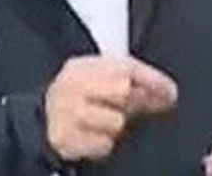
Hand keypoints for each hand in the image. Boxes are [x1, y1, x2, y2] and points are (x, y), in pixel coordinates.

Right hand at [44, 56, 178, 162]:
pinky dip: (104, 143)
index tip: (170, 92)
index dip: (153, 80)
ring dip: (117, 125)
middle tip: (137, 107)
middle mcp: (72, 86)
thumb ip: (129, 78)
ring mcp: (66, 112)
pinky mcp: (64, 138)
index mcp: (82, 66)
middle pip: (122, 91)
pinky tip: (95, 135)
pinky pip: (103, 144)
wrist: (41, 120)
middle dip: (136, 102)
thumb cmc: (78, 97)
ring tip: (106, 121)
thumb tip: (166, 93)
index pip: (126, 67)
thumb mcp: (98, 77)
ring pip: (116, 121)